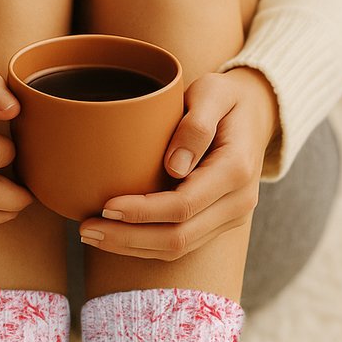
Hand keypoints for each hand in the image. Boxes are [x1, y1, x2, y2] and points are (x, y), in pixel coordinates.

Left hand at [79, 67, 278, 258]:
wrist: (255, 115)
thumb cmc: (225, 98)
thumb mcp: (213, 92)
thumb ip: (196, 124)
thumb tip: (175, 166)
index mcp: (236, 170)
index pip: (183, 205)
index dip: (143, 212)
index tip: (106, 206)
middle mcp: (238, 202)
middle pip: (178, 238)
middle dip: (128, 238)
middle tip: (87, 229)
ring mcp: (230, 218)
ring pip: (178, 249)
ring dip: (131, 247)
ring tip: (92, 236)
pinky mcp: (218, 224)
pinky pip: (180, 246)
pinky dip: (144, 246)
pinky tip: (115, 237)